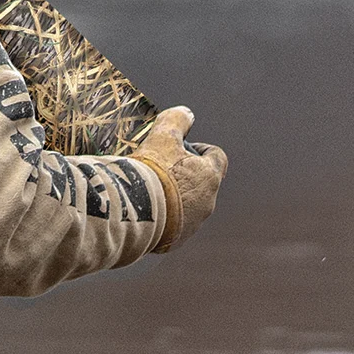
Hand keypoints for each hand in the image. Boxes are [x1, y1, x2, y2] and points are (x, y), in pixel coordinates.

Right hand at [128, 106, 228, 252]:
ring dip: (174, 198)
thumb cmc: (153, 172)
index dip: (200, 149)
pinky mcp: (176, 240)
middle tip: (160, 170)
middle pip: (202, 183)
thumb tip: (186, 113)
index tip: (182, 149)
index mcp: (209, 176)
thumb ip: (176, 120)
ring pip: (188, 206)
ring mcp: (193, 223)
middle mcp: (207, 201)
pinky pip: (174, 226)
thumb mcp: (162, 137)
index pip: (217, 157)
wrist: (137, 212)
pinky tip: (144, 211)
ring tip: (148, 192)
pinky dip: (164, 218)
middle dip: (184, 176)